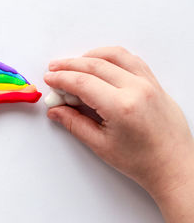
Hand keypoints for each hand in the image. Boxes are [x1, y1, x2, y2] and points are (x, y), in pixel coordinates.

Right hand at [44, 47, 193, 222]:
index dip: (61, 78)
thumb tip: (55, 110)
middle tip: (54, 70)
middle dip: (69, 65)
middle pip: (95, 65)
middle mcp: (136, 89)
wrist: (173, 166)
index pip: (82, 82)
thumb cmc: (142, 161)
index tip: (49, 79)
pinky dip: (111, 57)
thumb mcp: (100, 145)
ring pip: (114, 55)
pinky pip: (131, 59)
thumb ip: (74, 123)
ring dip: (89, 56)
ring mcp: (148, 83)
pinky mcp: (154, 83)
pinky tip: (100, 63)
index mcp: (121, 106)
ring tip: (74, 64)